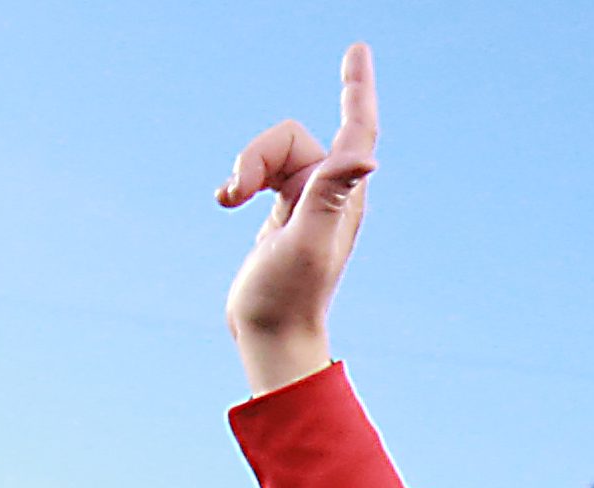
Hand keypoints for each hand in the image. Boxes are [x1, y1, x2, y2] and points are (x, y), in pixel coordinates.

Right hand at [221, 43, 378, 394]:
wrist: (271, 332)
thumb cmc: (289, 294)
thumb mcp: (309, 241)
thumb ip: (332, 195)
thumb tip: (366, 156)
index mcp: (343, 194)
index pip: (356, 128)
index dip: (357, 87)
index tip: (357, 49)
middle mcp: (330, 191)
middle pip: (288, 136)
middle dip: (255, 155)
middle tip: (237, 195)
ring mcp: (306, 198)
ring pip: (269, 151)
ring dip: (243, 169)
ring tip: (230, 202)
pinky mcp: (284, 208)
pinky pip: (258, 170)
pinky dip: (238, 179)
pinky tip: (227, 202)